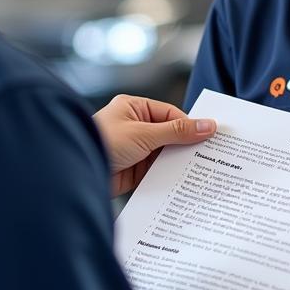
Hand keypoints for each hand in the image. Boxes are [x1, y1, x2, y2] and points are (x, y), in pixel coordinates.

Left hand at [92, 94, 216, 196]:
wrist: (77, 174)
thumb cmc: (103, 142)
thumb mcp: (144, 134)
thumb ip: (177, 131)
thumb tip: (206, 125)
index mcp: (134, 108)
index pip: (170, 114)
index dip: (190, 124)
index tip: (210, 135)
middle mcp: (135, 127)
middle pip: (169, 134)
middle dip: (186, 144)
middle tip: (212, 153)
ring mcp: (134, 149)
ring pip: (164, 154)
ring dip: (178, 162)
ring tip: (202, 169)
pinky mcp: (133, 170)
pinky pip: (157, 170)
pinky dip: (168, 175)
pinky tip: (183, 181)